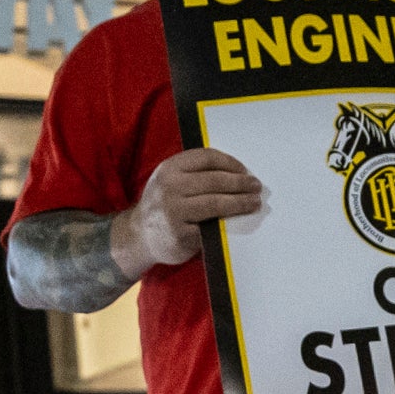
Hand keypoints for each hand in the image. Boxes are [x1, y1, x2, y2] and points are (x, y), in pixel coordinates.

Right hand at [116, 147, 262, 272]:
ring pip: (216, 203)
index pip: (207, 158)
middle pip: (215, 180)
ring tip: (254, 202)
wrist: (138, 235)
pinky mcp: (182, 235)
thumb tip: (236, 173)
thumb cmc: (163, 204)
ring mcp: (175, 211)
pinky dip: (229, 222)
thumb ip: (194, 173)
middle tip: (256, 187)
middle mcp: (171, 187)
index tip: (245, 171)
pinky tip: (239, 221)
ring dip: (240, 202)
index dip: (230, 163)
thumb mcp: (170, 180)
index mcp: (170, 168)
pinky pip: (212, 226)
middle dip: (240, 183)